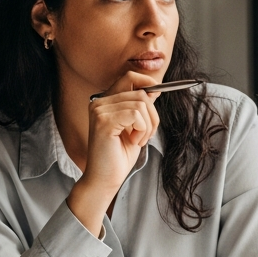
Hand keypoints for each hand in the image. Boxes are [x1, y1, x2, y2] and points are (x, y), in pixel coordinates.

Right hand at [67, 71, 160, 235]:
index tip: (159, 93)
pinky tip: (133, 141)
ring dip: (148, 126)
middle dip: (152, 116)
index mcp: (105, 101)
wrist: (105, 179)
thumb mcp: (136, 126)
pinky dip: (142, 130)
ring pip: (141, 104)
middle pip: (141, 93)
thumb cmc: (120, 155)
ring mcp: (99, 110)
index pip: (129, 77)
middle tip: (145, 135)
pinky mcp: (104, 121)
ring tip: (137, 140)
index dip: (148, 82)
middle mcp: (99, 102)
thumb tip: (155, 89)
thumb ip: (141, 107)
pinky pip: (137, 114)